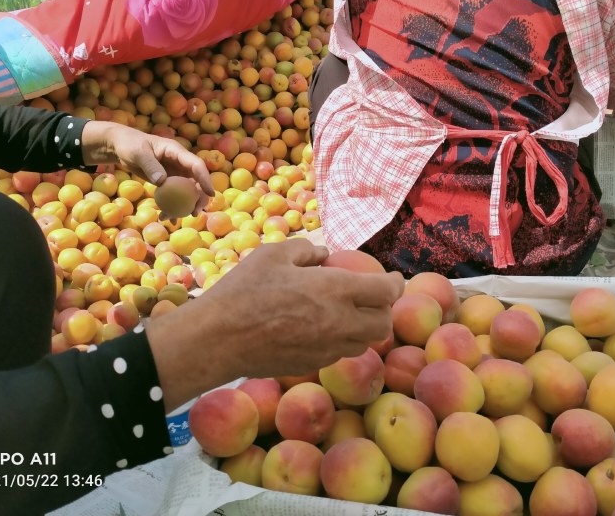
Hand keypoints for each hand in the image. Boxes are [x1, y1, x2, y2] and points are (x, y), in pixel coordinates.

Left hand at [81, 121, 214, 213]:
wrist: (121, 146)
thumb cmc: (130, 144)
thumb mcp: (138, 153)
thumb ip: (150, 165)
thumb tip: (162, 182)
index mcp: (176, 151)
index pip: (196, 164)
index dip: (205, 179)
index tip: (209, 194)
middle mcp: (180, 162)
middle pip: (196, 180)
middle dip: (199, 197)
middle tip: (195, 212)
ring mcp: (174, 172)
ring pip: (187, 190)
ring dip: (185, 205)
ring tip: (176, 218)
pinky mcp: (167, 181)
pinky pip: (174, 195)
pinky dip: (171, 206)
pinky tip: (165, 217)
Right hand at [146, 238, 404, 411]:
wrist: (218, 339)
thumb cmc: (244, 290)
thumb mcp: (274, 254)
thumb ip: (306, 251)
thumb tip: (324, 255)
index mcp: (335, 290)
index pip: (386, 291)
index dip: (395, 284)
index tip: (392, 278)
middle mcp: (339, 322)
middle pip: (383, 323)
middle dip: (384, 309)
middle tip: (371, 297)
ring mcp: (327, 348)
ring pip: (363, 342)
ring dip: (363, 327)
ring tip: (346, 312)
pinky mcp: (311, 364)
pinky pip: (339, 353)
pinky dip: (340, 340)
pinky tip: (320, 328)